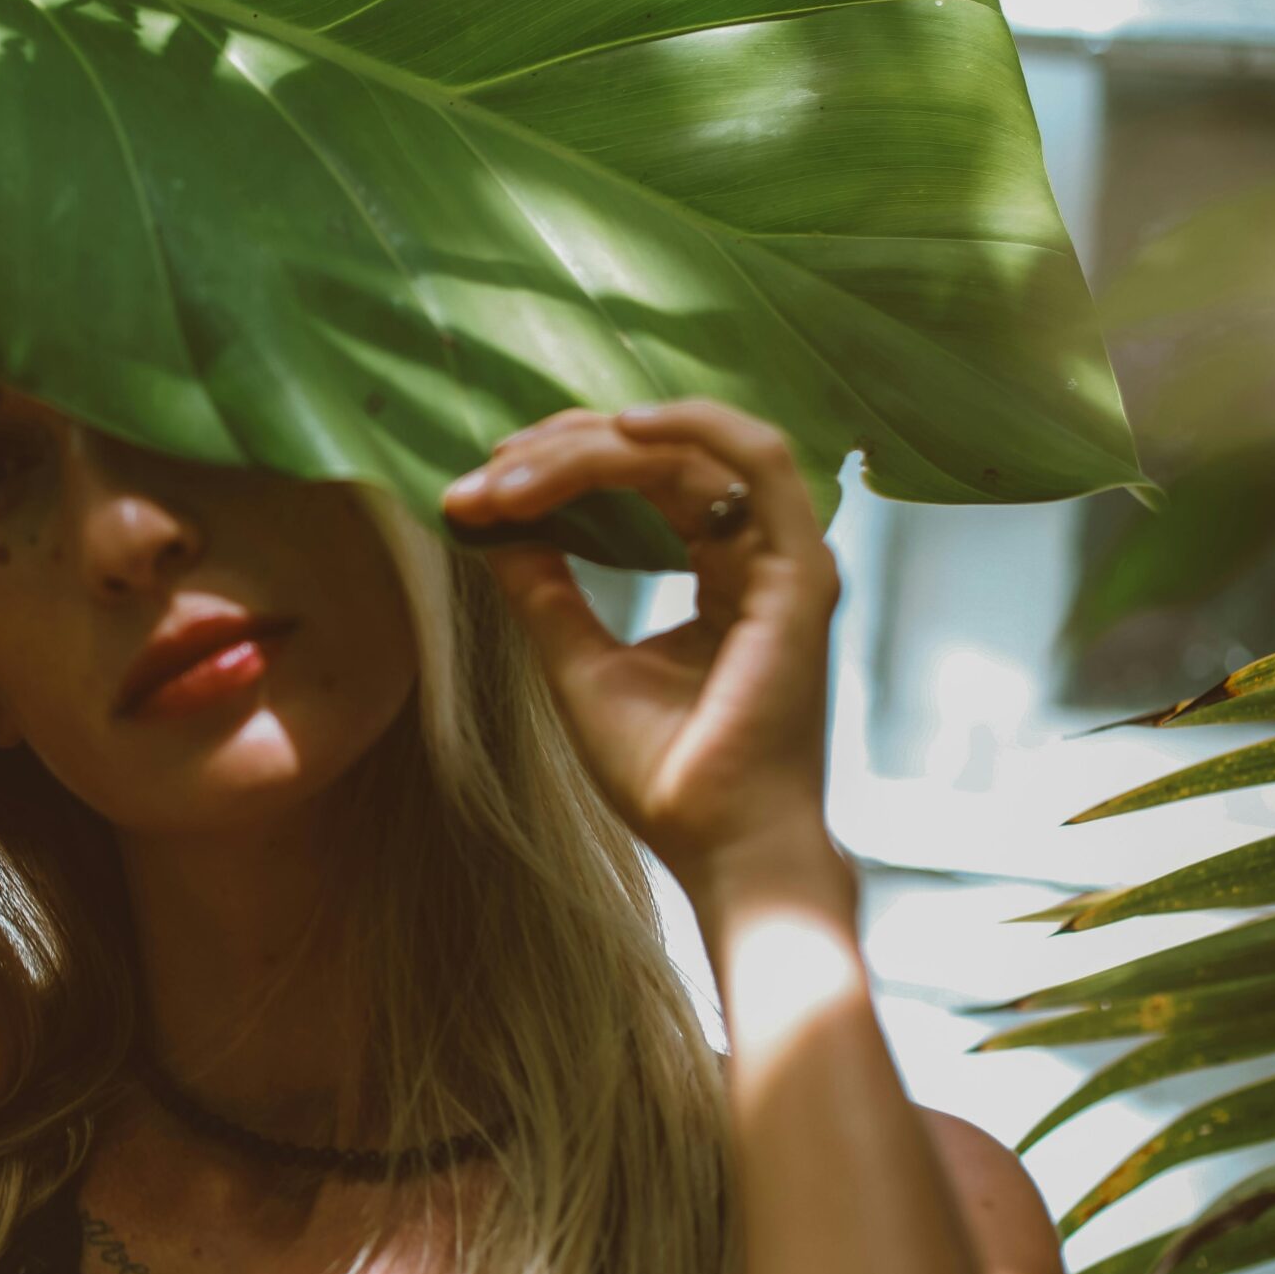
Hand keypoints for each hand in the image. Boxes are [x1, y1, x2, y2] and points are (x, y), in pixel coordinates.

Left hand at [439, 400, 841, 887]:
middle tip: (484, 476)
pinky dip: (694, 427)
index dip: (556, 472)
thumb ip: (545, 589)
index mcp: (718, 574)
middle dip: (559, 456)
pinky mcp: (799, 573)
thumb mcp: (577, 663)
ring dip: (595, 448)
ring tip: (519, 467)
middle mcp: (755, 555)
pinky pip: (762, 462)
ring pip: (689, 453)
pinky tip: (621, 428)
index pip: (639, 486)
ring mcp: (783, 559)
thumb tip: (492, 525)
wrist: (719, 846)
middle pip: (656, 460)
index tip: (475, 491)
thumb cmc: (664, 775)